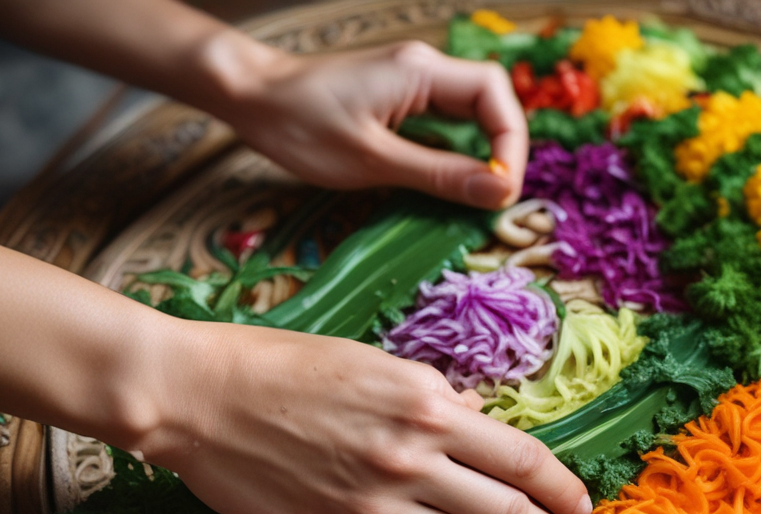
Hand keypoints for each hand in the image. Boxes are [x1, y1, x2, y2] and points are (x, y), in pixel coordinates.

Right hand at [143, 322, 591, 513]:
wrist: (199, 400)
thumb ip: (436, 397)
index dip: (563, 488)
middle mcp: (412, 459)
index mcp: (427, 404)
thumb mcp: (375, 362)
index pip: (523, 459)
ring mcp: (378, 508)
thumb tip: (482, 423)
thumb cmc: (284, 367)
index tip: (579, 503)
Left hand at [214, 40, 527, 209]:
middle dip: (501, 151)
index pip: (494, 95)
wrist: (249, 98)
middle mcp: (424, 68)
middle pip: (490, 102)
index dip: (511, 144)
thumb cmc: (301, 126)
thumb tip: (499, 192)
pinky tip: (445, 182)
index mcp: (421, 71)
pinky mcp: (399, 97)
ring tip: (473, 196)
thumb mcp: (373, 160)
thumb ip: (439, 175)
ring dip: (479, 155)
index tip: (501, 190)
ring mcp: (412, 81)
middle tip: (493, 198)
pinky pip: (444, 123)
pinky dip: (454, 153)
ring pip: (470, 114)